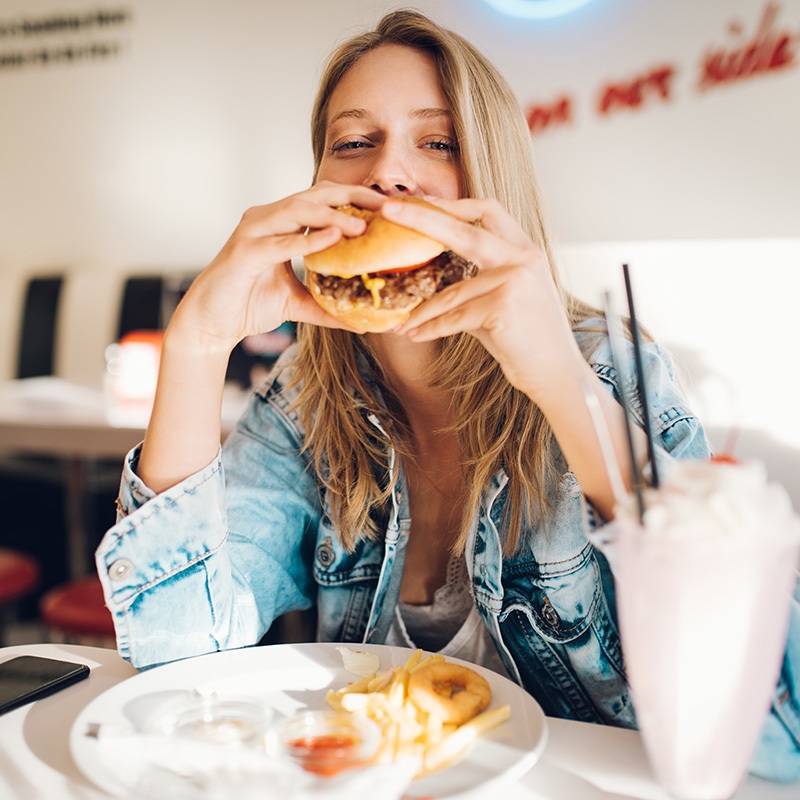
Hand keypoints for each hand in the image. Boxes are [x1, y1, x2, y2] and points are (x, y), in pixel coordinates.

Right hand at [168, 182, 384, 352]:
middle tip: (386, 205)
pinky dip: (307, 239)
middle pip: (315, 195)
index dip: (356, 199)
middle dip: (353, 197)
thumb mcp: (297, 304)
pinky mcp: (244, 252)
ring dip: (333, 216)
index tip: (388, 207)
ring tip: (363, 226)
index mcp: (281, 224)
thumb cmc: (248, 305)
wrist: (211, 324)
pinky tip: (332, 239)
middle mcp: (267, 219)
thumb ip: (327, 306)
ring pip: (298, 211)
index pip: (324, 200)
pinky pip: (280, 242)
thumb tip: (362, 323)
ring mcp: (253, 231)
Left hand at [384, 197, 586, 401]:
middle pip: (462, 229)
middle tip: (388, 210)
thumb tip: (430, 276)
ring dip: (422, 311)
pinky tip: (414, 335)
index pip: (487, 211)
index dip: (451, 204)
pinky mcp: (503, 306)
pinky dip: (431, 328)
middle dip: (422, 217)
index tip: (419, 201)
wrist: (557, 374)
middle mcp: (522, 258)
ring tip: (400, 323)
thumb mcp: (505, 299)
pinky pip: (454, 317)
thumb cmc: (527, 340)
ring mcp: (514, 280)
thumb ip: (475, 281)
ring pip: (451, 292)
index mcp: (524, 250)